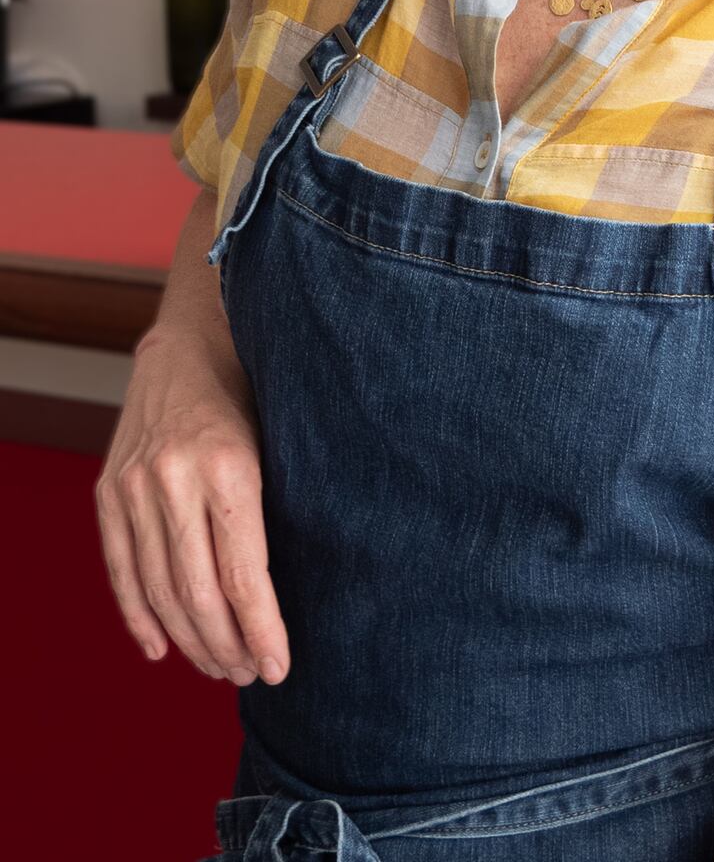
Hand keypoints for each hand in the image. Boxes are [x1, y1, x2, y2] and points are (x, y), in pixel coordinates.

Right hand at [95, 327, 289, 686]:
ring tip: (219, 666)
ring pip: (159, 589)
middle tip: (250, 674)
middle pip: (197, 595)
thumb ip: (283, 509)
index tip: (281, 667)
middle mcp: (175, 479)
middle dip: (226, 646)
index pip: (243, 578)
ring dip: (189, 640)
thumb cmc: (257, 393)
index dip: (262, 631)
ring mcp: (134, 486)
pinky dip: (139, 616)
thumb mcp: (286, 439)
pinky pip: (120, 568)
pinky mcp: (108, 490)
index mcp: (231, 467)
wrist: (190, 342)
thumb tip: (303, 594)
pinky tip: (162, 648)